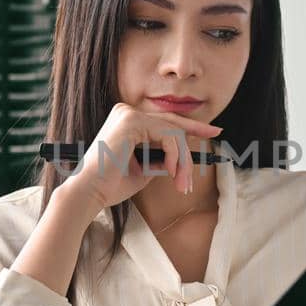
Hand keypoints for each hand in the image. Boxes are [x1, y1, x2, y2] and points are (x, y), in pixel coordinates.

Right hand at [64, 102, 222, 211]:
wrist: (89, 193)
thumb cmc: (111, 185)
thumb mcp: (144, 168)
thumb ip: (162, 158)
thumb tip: (182, 156)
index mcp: (127, 120)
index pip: (164, 120)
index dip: (190, 126)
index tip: (211, 132)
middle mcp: (126, 112)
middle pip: (172, 122)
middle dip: (195, 133)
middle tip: (216, 137)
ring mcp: (128, 114)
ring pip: (173, 132)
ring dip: (183, 160)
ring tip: (182, 183)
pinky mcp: (132, 122)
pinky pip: (168, 136)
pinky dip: (175, 157)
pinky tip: (172, 172)